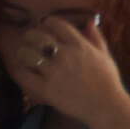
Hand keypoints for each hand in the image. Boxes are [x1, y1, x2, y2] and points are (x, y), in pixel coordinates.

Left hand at [5, 18, 129, 122]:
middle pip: (36, 35)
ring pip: (26, 53)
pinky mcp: (46, 88)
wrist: (106, 106)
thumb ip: (95, 37)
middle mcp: (65, 55)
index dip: (47, 24)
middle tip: (31, 43)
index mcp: (80, 45)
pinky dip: (21, 71)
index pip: (55, 23)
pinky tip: (26, 72)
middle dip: (30, 37)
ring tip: (26, 58)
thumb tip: (88, 21)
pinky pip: (23, 75)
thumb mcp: (105, 56)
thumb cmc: (108, 81)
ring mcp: (54, 72)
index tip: (46, 30)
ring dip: (24, 54)